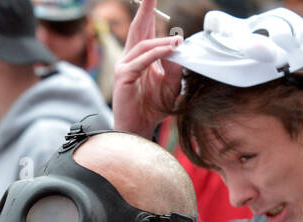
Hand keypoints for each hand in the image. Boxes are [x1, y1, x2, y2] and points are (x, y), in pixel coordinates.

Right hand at [112, 0, 183, 136]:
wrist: (139, 129)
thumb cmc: (152, 108)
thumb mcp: (171, 85)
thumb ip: (175, 67)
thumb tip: (179, 47)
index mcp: (141, 58)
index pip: (146, 30)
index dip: (150, 13)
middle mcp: (130, 58)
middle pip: (138, 28)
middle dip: (146, 10)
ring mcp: (124, 66)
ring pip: (144, 45)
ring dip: (162, 40)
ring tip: (178, 41)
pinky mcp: (123, 77)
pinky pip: (142, 61)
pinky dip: (157, 54)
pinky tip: (170, 49)